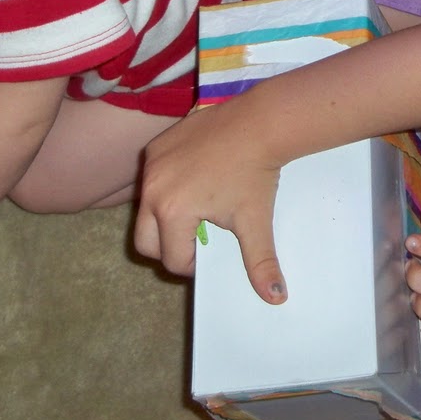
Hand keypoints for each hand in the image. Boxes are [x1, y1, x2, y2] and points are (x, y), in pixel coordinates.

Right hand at [133, 102, 285, 303]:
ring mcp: (150, 166)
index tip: (214, 251)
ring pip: (145, 210)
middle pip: (146, 241)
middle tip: (198, 238)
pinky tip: (195, 181)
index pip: (172, 259)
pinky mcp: (155, 147)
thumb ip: (259, 262)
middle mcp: (152, 190)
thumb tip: (275, 297)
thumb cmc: (255, 174)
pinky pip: (151, 179)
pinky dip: (166, 188)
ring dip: (165, 218)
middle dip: (169, 248)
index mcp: (172, 212)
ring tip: (198, 210)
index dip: (194, 264)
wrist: (259, 123)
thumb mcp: (255, 221)